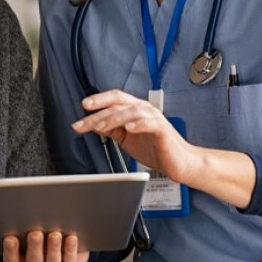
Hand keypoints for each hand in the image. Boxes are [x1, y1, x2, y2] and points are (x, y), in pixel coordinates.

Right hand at [2, 231, 88, 261]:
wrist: (63, 261)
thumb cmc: (42, 246)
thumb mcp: (29, 243)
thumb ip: (24, 233)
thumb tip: (26, 214)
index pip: (11, 261)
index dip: (10, 250)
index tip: (10, 238)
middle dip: (34, 247)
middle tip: (35, 233)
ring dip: (53, 248)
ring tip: (55, 235)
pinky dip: (70, 250)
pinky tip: (71, 238)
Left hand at [72, 89, 194, 183]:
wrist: (179, 163)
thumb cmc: (156, 148)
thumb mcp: (126, 138)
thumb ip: (111, 129)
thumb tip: (92, 123)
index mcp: (134, 109)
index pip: (114, 99)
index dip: (98, 100)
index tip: (83, 107)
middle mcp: (144, 110)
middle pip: (118, 104)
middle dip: (98, 112)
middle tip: (83, 121)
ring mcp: (154, 118)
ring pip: (131, 111)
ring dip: (113, 118)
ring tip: (100, 126)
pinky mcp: (163, 130)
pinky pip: (150, 123)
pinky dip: (138, 124)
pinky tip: (128, 128)